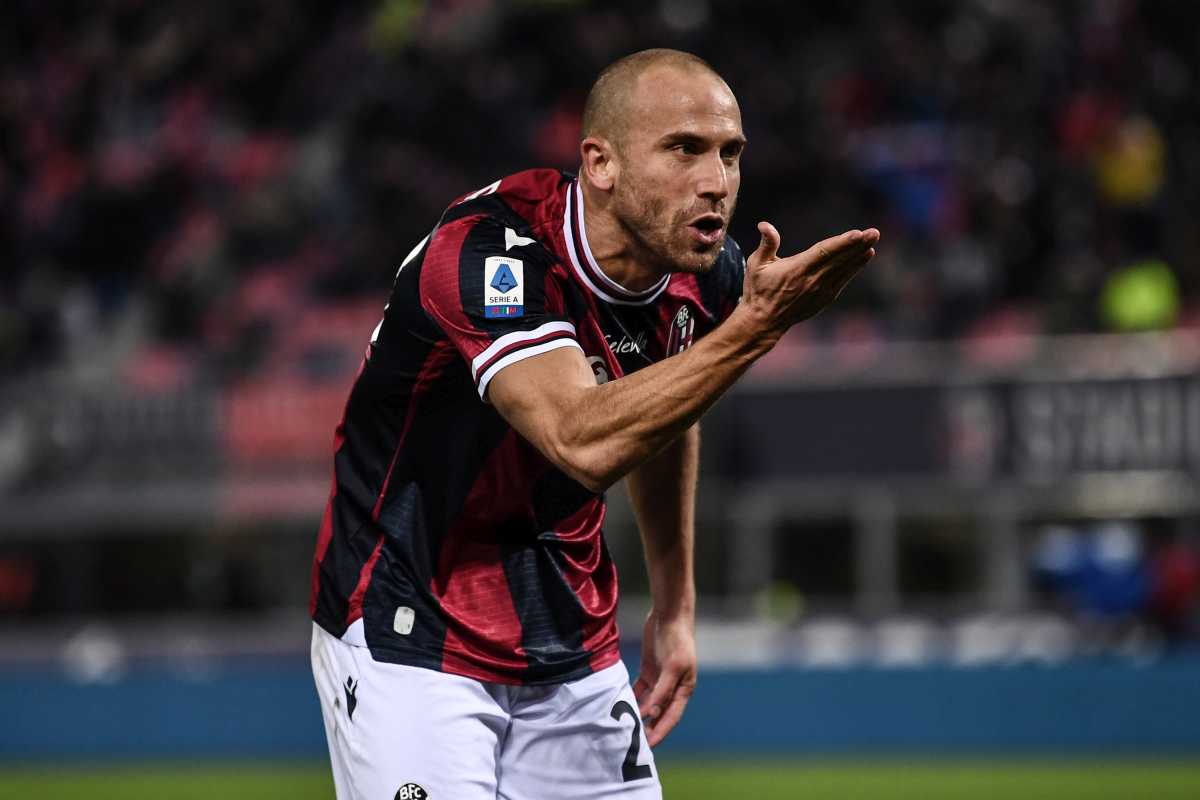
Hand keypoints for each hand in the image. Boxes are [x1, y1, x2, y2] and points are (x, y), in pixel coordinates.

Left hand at [632, 610, 695, 746]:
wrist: (669, 615)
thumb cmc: (676, 640)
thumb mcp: (672, 666)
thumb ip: (663, 690)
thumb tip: (654, 713)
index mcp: (684, 689)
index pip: (671, 717)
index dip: (660, 731)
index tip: (648, 746)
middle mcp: (672, 687)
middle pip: (659, 713)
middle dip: (648, 727)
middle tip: (632, 742)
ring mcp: (660, 679)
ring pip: (648, 702)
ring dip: (638, 713)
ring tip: (624, 727)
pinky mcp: (649, 670)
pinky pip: (639, 689)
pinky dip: (632, 697)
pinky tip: (620, 705)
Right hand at [740, 221, 879, 338]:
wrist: (764, 321)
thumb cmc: (758, 289)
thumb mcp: (757, 265)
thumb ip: (766, 244)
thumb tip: (764, 225)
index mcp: (797, 270)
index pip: (823, 253)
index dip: (842, 243)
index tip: (857, 233)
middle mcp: (812, 280)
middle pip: (839, 259)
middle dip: (858, 245)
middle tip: (874, 232)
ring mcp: (820, 291)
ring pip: (844, 269)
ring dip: (860, 254)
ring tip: (873, 240)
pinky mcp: (825, 298)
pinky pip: (843, 279)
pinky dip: (855, 268)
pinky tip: (866, 256)